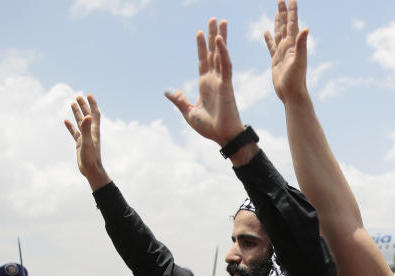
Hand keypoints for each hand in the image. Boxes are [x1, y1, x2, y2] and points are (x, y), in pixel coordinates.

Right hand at [64, 94, 111, 190]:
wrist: (91, 170)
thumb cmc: (91, 157)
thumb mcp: (87, 142)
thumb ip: (86, 129)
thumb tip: (87, 116)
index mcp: (94, 130)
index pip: (94, 114)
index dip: (92, 104)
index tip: (88, 95)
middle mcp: (90, 132)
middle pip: (88, 116)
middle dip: (84, 106)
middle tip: (78, 97)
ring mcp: (85, 137)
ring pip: (80, 122)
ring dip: (77, 113)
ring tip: (72, 103)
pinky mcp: (80, 143)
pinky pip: (74, 132)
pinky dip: (70, 126)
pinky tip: (65, 121)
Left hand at [164, 18, 244, 147]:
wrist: (223, 137)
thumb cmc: (210, 128)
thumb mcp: (189, 112)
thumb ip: (180, 100)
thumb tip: (167, 91)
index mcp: (205, 84)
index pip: (203, 60)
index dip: (201, 46)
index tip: (200, 32)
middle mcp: (214, 79)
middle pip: (213, 52)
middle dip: (213, 35)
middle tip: (214, 19)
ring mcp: (222, 81)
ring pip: (221, 54)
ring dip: (220, 37)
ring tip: (221, 21)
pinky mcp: (227, 85)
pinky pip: (225, 65)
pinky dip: (223, 52)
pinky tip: (219, 40)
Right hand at [265, 0, 308, 103]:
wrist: (292, 94)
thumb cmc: (297, 80)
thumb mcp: (299, 61)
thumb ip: (302, 44)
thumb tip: (306, 28)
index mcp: (292, 44)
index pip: (292, 23)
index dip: (292, 11)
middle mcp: (288, 46)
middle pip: (284, 25)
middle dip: (283, 12)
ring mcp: (282, 53)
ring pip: (278, 33)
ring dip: (277, 22)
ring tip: (276, 11)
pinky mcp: (276, 60)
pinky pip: (271, 46)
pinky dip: (269, 39)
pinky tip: (266, 32)